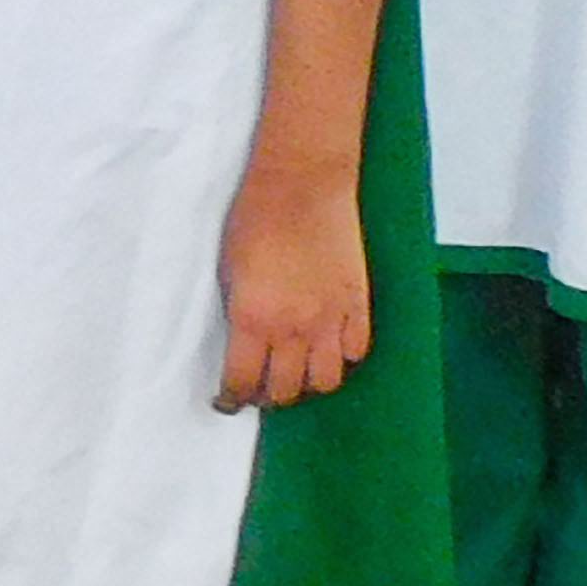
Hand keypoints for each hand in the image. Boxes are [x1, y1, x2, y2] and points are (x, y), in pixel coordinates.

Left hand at [214, 160, 369, 409]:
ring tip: (297, 373)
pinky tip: (329, 349)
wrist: (302, 185)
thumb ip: (239, 315)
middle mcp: (294, 328)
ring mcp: (331, 319)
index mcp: (252, 319)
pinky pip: (356, 352)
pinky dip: (343, 358)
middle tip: (261, 387)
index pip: (242, 382)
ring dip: (308, 384)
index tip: (227, 401)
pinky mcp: (359, 304)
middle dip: (269, 396)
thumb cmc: (255, 220)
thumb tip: (242, 345)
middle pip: (286, 390)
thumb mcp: (228, 273)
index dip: (232, 399)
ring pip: (326, 381)